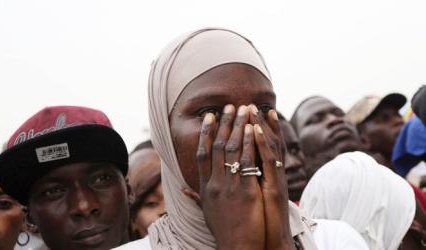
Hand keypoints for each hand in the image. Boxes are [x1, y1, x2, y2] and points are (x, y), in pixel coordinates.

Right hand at [193, 105, 264, 249]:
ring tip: (245, 109)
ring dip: (238, 127)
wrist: (237, 249)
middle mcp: (214, 184)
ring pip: (231, 150)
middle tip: (230, 106)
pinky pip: (247, 163)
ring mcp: (230, 187)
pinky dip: (250, 143)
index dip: (205, 133)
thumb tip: (184, 190)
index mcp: (205, 188)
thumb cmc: (224, 230)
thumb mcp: (206, 212)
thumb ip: (197, 197)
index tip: (210, 117)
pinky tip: (254, 129)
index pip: (201, 154)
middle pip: (216, 147)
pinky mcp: (247, 192)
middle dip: (224, 124)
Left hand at [249, 106, 294, 249]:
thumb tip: (220, 179)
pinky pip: (269, 161)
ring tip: (253, 108)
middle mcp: (270, 175)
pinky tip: (255, 129)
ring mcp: (274, 179)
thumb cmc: (256, 224)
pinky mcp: (275, 187)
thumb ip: (236, 187)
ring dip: (261, 126)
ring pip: (269, 146)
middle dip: (256, 122)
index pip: (258, 148)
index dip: (253, 130)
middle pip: (264, 143)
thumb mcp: (245, 202)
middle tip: (248, 103)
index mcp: (262, 177)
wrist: (268, 243)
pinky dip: (262, 144)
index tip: (245, 113)